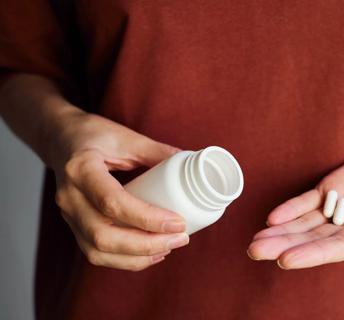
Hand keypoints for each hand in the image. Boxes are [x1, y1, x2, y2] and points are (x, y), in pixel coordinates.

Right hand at [53, 110, 188, 270]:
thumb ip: (158, 152)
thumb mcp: (126, 137)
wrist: (60, 139)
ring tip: (169, 248)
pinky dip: (125, 259)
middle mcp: (70, 197)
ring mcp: (68, 214)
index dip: (147, 218)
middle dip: (146, 245)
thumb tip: (192, 166)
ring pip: (98, 251)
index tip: (178, 222)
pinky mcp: (74, 225)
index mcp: (81, 170)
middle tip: (180, 239)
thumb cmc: (94, 135)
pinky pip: (96, 252)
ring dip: (137, 258)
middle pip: (104, 236)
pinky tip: (150, 254)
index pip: (113, 203)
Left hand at [248, 141, 343, 268]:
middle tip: (254, 250)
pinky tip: (272, 218)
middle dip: (284, 245)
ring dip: (279, 231)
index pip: (338, 247)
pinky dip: (290, 209)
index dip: (312, 253)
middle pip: (313, 239)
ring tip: (255, 241)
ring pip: (304, 223)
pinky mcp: (330, 189)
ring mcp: (338, 207)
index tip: (285, 260)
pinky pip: (307, 201)